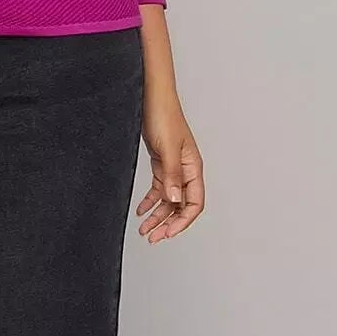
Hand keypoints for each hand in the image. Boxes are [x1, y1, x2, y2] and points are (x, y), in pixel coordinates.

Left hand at [137, 94, 203, 243]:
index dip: (182, 222)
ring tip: (144, 229)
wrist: (151, 97)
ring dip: (157, 216)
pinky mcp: (161, 163)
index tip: (167, 234)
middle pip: (181, 206)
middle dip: (168, 224)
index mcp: (193, 168)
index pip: (195, 203)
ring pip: (168, 200)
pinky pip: (159, 189)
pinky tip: (141, 211)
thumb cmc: (164, 115)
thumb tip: (175, 200)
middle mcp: (185, 171)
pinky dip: (150, 201)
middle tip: (152, 238)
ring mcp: (173, 168)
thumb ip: (172, 175)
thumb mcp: (168, 148)